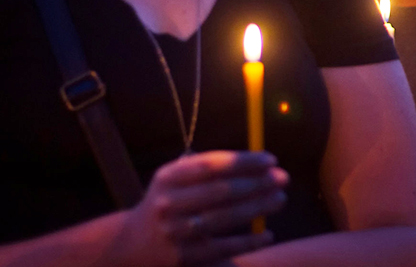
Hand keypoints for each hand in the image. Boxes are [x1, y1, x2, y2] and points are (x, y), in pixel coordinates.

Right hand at [111, 150, 287, 266]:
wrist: (133, 244)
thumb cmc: (170, 202)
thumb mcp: (177, 179)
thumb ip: (210, 169)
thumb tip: (260, 163)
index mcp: (168, 177)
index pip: (211, 164)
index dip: (243, 161)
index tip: (270, 159)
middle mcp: (168, 203)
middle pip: (220, 190)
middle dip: (256, 183)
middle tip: (283, 178)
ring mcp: (174, 231)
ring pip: (223, 218)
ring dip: (256, 208)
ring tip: (280, 199)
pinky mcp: (183, 257)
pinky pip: (222, 248)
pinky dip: (248, 242)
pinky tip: (268, 234)